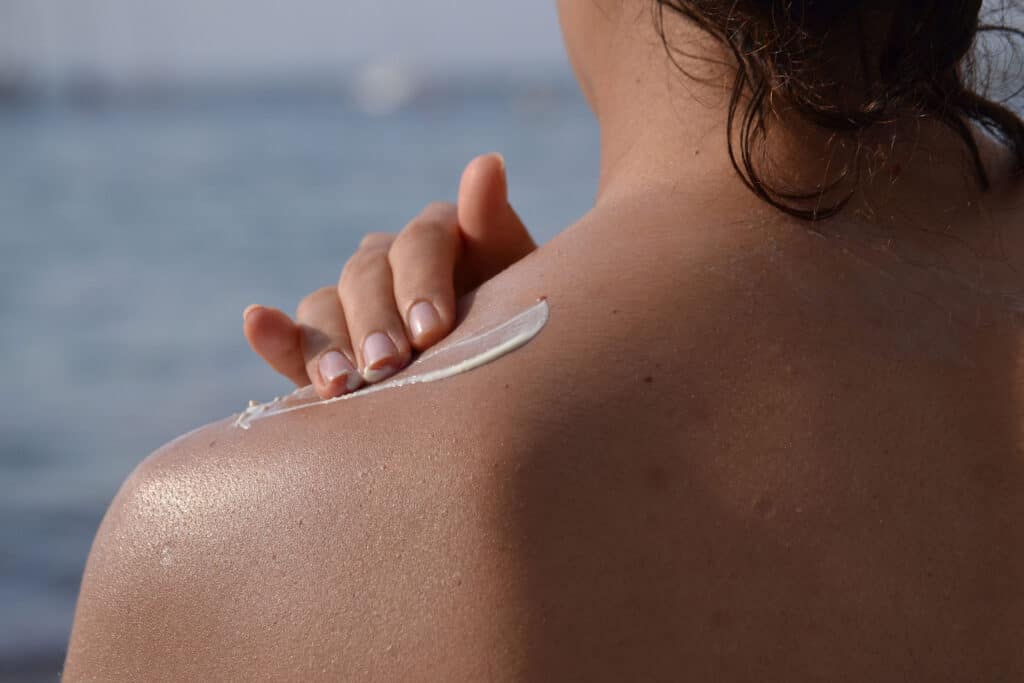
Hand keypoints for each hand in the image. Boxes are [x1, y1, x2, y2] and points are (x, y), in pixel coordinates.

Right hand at [242, 153, 535, 397]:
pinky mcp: (327, 351)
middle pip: (366, 275)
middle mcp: (389, 264)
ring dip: (326, 342)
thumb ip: (493, 227)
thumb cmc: (522, 329)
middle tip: (388, 366)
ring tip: (339, 385)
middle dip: (375, 321)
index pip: (420, 243)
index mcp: (437, 239)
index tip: (432, 331)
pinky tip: (257, 322)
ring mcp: (355, 306)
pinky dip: (273, 334)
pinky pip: (294, 339)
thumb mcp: (518, 282)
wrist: (510, 388)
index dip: (421, 281)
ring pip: (327, 308)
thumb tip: (487, 163)